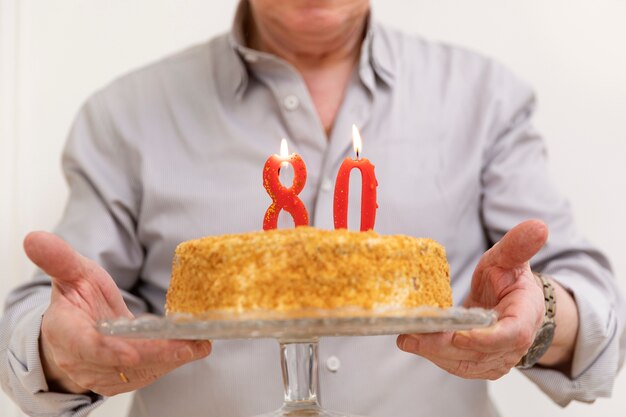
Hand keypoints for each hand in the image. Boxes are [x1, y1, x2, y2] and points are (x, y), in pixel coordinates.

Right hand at [24, 231, 211, 395]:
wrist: (76, 331)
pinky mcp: (123, 380)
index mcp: (66, 332)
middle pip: (122, 362)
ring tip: (198, 344)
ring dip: (171, 359)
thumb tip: (34, 238)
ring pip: (141, 371)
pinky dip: (174, 361)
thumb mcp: (70, 274)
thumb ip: (58, 259)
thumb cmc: (76, 301)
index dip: (108, 351)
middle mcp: (83, 360)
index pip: (86, 345)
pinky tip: (195, 348)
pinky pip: (150, 373)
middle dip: (156, 354)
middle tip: (187, 344)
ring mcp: (103, 374)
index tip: (130, 353)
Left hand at [397, 219, 547, 379]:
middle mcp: (514, 343)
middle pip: (481, 353)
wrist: (509, 300)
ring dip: (435, 353)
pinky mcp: (481, 364)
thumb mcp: (510, 258)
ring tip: (408, 338)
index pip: (512, 334)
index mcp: (525, 315)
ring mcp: (498, 357)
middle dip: (445, 346)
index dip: (487, 338)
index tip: (460, 335)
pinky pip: (458, 366)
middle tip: (415, 335)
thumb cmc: (508, 278)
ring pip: (466, 364)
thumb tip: (538, 226)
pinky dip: (435, 356)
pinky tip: (414, 343)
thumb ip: (518, 245)